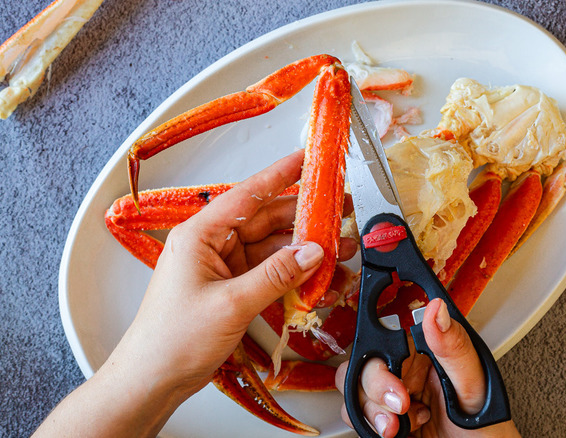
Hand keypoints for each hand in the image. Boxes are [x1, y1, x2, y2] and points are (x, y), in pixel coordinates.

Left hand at [34, 150, 356, 436]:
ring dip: (306, 251)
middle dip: (306, 218)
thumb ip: (277, 275)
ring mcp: (224, 268)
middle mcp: (213, 245)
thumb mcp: (232, 304)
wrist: (153, 381)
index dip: (281, 174)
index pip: (248, 194)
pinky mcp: (234, 289)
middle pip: (267, 220)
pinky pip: (271, 274)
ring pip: (274, 249)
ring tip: (342, 249)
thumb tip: (314, 251)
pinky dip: (295, 276)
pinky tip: (321, 280)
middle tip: (340, 212)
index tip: (308, 158)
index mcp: (201, 235)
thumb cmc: (175, 339)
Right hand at [335, 298, 519, 437]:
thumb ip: (454, 346)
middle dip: (375, 390)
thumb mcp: (475, 385)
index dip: (381, 356)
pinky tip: (398, 433)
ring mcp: (394, 400)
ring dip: (371, 412)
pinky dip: (369, 428)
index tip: (396, 380)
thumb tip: (437, 310)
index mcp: (428, 353)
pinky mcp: (386, 424)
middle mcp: (408, 373)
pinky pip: (358, 419)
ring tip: (399, 427)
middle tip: (401, 408)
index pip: (387, 339)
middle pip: (364, 366)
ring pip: (356, 393)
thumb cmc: (488, 429)